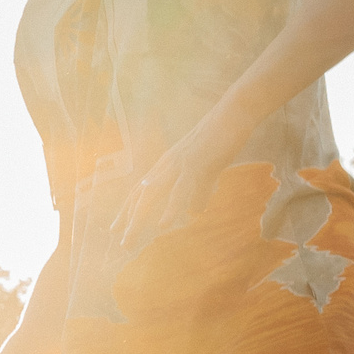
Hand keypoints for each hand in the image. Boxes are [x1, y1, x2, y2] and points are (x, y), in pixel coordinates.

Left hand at [111, 119, 238, 248]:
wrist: (236, 110)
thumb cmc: (223, 137)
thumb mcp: (208, 168)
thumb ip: (199, 190)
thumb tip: (194, 211)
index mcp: (167, 164)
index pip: (140, 190)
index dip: (127, 209)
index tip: (116, 228)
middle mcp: (167, 164)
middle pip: (139, 196)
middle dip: (127, 220)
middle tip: (119, 243)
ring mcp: (179, 164)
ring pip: (151, 196)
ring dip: (138, 220)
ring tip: (128, 241)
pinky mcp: (196, 163)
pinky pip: (180, 190)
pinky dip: (170, 208)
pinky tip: (163, 224)